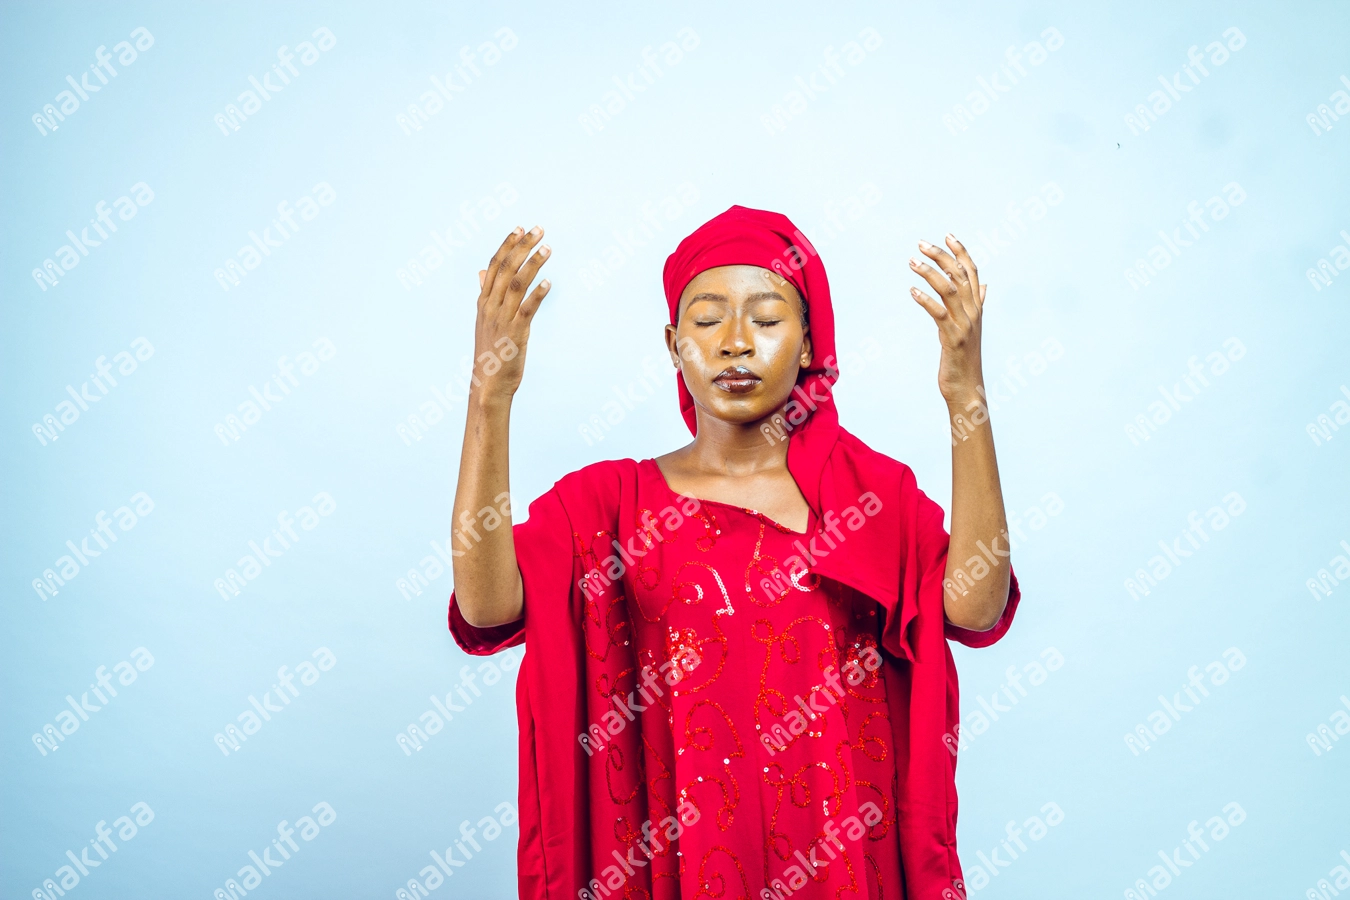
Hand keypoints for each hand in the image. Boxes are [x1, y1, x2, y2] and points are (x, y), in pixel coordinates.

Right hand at [472, 226, 551, 404]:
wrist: (488, 384)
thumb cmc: (491, 351)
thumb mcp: (485, 319)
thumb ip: (486, 293)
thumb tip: (481, 271)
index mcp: (483, 301)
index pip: (494, 265)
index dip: (507, 245)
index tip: (521, 228)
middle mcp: (490, 306)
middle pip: (506, 268)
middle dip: (523, 246)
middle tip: (539, 229)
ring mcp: (502, 319)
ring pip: (517, 284)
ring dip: (533, 263)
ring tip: (548, 248)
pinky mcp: (515, 334)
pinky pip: (526, 309)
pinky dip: (537, 294)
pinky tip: (549, 282)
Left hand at [909, 234, 987, 404]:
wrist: (967, 388)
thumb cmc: (965, 358)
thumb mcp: (971, 328)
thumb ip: (977, 305)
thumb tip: (985, 287)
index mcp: (977, 308)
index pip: (972, 272)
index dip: (961, 252)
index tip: (947, 235)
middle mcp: (974, 313)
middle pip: (960, 275)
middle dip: (941, 256)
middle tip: (921, 244)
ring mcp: (965, 325)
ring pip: (950, 290)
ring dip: (929, 273)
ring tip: (912, 261)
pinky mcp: (953, 339)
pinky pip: (940, 314)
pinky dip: (926, 300)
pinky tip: (912, 291)